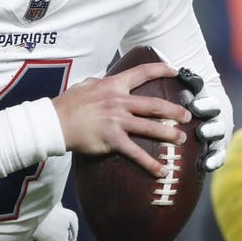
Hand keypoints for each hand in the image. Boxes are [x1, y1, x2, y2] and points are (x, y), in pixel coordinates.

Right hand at [53, 62, 191, 176]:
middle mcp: (119, 101)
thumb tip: (101, 80)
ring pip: (150, 127)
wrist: (54, 122)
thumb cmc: (68, 104)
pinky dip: (150, 162)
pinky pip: (135, 152)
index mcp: (113, 85)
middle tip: (188, 116)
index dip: (161, 70)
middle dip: (174, 110)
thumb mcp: (85, 85)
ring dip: (168, 134)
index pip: (142, 73)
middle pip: (154, 105)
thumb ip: (98, 82)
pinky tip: (161, 170)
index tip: (175, 71)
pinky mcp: (111, 139)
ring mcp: (116, 120)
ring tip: (182, 139)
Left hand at [185, 76, 232, 171]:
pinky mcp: (217, 150)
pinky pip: (217, 157)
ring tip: (205, 155)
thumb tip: (178, 71)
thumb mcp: (189, 89)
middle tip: (201, 131)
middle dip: (210, 128)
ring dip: (213, 147)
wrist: (203, 112)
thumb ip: (187, 82)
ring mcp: (218, 136)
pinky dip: (213, 162)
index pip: (211, 103)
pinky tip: (206, 166)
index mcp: (211, 104)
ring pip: (219, 141)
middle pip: (217, 124)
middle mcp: (217, 120)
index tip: (194, 105)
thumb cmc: (190, 98)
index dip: (205, 105)